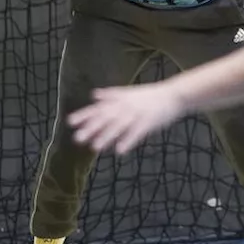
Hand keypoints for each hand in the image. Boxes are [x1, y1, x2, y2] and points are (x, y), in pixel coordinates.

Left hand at [69, 83, 184, 154]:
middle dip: (91, 128)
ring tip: (94, 147)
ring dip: (106, 136)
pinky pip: (136, 133)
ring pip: (119, 126)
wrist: (173, 94)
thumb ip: (110, 95)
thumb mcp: (128, 92)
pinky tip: (119, 151)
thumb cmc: (150, 95)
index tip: (70, 123)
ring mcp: (137, 114)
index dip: (84, 115)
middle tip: (77, 139)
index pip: (98, 108)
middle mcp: (125, 106)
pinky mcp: (148, 122)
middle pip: (106, 118)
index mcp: (120, 100)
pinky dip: (128, 141)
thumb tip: (94, 95)